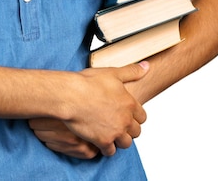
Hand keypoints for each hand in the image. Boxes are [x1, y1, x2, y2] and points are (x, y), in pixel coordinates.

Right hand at [29, 61, 148, 157]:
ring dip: (120, 140)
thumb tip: (146, 66)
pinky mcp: (102, 141)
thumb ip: (132, 71)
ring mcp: (115, 132)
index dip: (135, 116)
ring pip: (126, 143)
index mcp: (129, 103)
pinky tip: (101, 141)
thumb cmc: (88, 83)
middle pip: (136, 131)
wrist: (71, 95)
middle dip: (129, 128)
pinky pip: (110, 152)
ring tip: (112, 134)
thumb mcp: (113, 72)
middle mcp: (125, 119)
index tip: (128, 114)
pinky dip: (107, 148)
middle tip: (119, 124)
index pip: (142, 116)